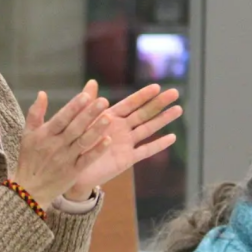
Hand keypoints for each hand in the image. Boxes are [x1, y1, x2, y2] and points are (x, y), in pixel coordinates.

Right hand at [12, 81, 113, 208]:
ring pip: (83, 142)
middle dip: (89, 114)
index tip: (86, 95)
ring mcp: (65, 159)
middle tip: (103, 100)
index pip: (61, 118)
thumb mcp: (27, 135)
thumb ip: (35, 113)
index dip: (74, 107)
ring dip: (96, 130)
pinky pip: (87, 160)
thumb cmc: (29, 159)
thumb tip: (42, 93)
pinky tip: (107, 140)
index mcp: (45, 134)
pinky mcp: (73, 172)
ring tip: (109, 117)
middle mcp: (56, 145)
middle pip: (75, 127)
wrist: (29, 190)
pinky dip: (97, 150)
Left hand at [66, 84, 182, 199]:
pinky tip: (171, 137)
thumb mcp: (80, 121)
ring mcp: (126, 143)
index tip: (157, 86)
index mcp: (111, 117)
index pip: (130, 103)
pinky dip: (158, 145)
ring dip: (163, 119)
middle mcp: (122, 128)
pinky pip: (145, 151)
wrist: (72, 170)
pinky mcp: (127, 159)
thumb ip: (89, 103)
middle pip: (144, 113)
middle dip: (159, 103)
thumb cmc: (75, 144)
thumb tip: (92, 81)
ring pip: (149, 129)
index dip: (143, 95)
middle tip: (175, 92)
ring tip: (178, 109)